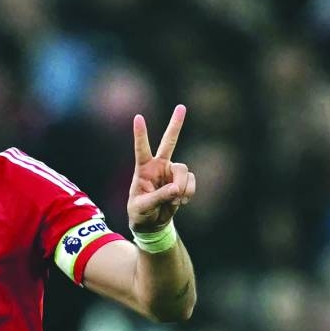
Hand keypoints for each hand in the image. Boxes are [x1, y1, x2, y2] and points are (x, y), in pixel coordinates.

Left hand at [127, 104, 195, 231]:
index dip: (140, 134)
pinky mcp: (182, 181)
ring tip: (175, 200)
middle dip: (176, 125)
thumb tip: (176, 188)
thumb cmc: (140, 213)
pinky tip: (181, 201)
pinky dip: (189, 192)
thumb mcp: (144, 207)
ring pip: (183, 169)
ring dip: (182, 186)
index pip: (141, 149)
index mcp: (143, 169)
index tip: (138, 117)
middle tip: (181, 107)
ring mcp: (171, 173)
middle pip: (169, 142)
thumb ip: (159, 197)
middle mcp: (158, 166)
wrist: (152, 224)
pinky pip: (191, 181)